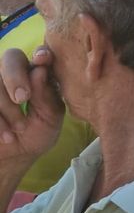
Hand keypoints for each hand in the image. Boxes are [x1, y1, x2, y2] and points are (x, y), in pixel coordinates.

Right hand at [0, 45, 63, 166]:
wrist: (10, 159)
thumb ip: (47, 95)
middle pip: (10, 57)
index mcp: (38, 73)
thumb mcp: (49, 119)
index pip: (39, 53)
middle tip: (22, 98)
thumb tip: (40, 69)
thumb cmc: (35, 135)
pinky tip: (5, 136)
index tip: (42, 59)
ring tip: (18, 129)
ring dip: (7, 107)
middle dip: (16, 77)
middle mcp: (13, 72)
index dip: (40, 53)